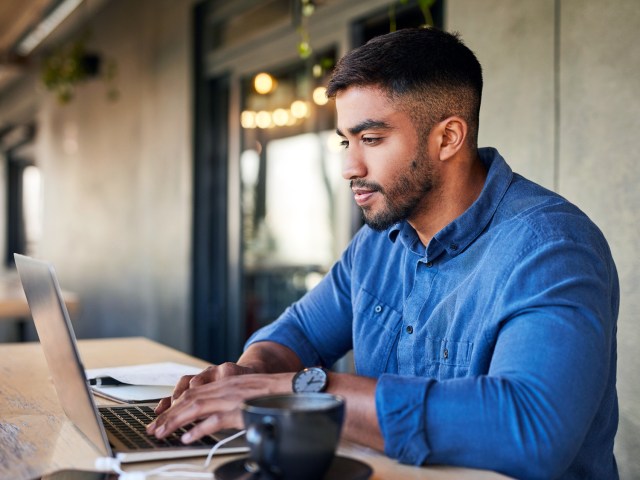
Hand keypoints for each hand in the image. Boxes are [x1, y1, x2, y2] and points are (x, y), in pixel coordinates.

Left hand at [146, 372, 293, 442]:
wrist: (291, 386)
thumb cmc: (268, 392)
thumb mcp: (242, 392)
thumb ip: (224, 401)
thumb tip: (205, 418)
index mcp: (223, 383)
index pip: (191, 392)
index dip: (172, 405)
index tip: (158, 418)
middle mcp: (224, 387)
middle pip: (189, 399)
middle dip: (167, 415)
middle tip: (152, 429)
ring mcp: (231, 398)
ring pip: (196, 407)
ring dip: (176, 421)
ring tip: (162, 433)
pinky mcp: (240, 409)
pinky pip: (216, 419)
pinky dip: (200, 428)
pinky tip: (188, 437)